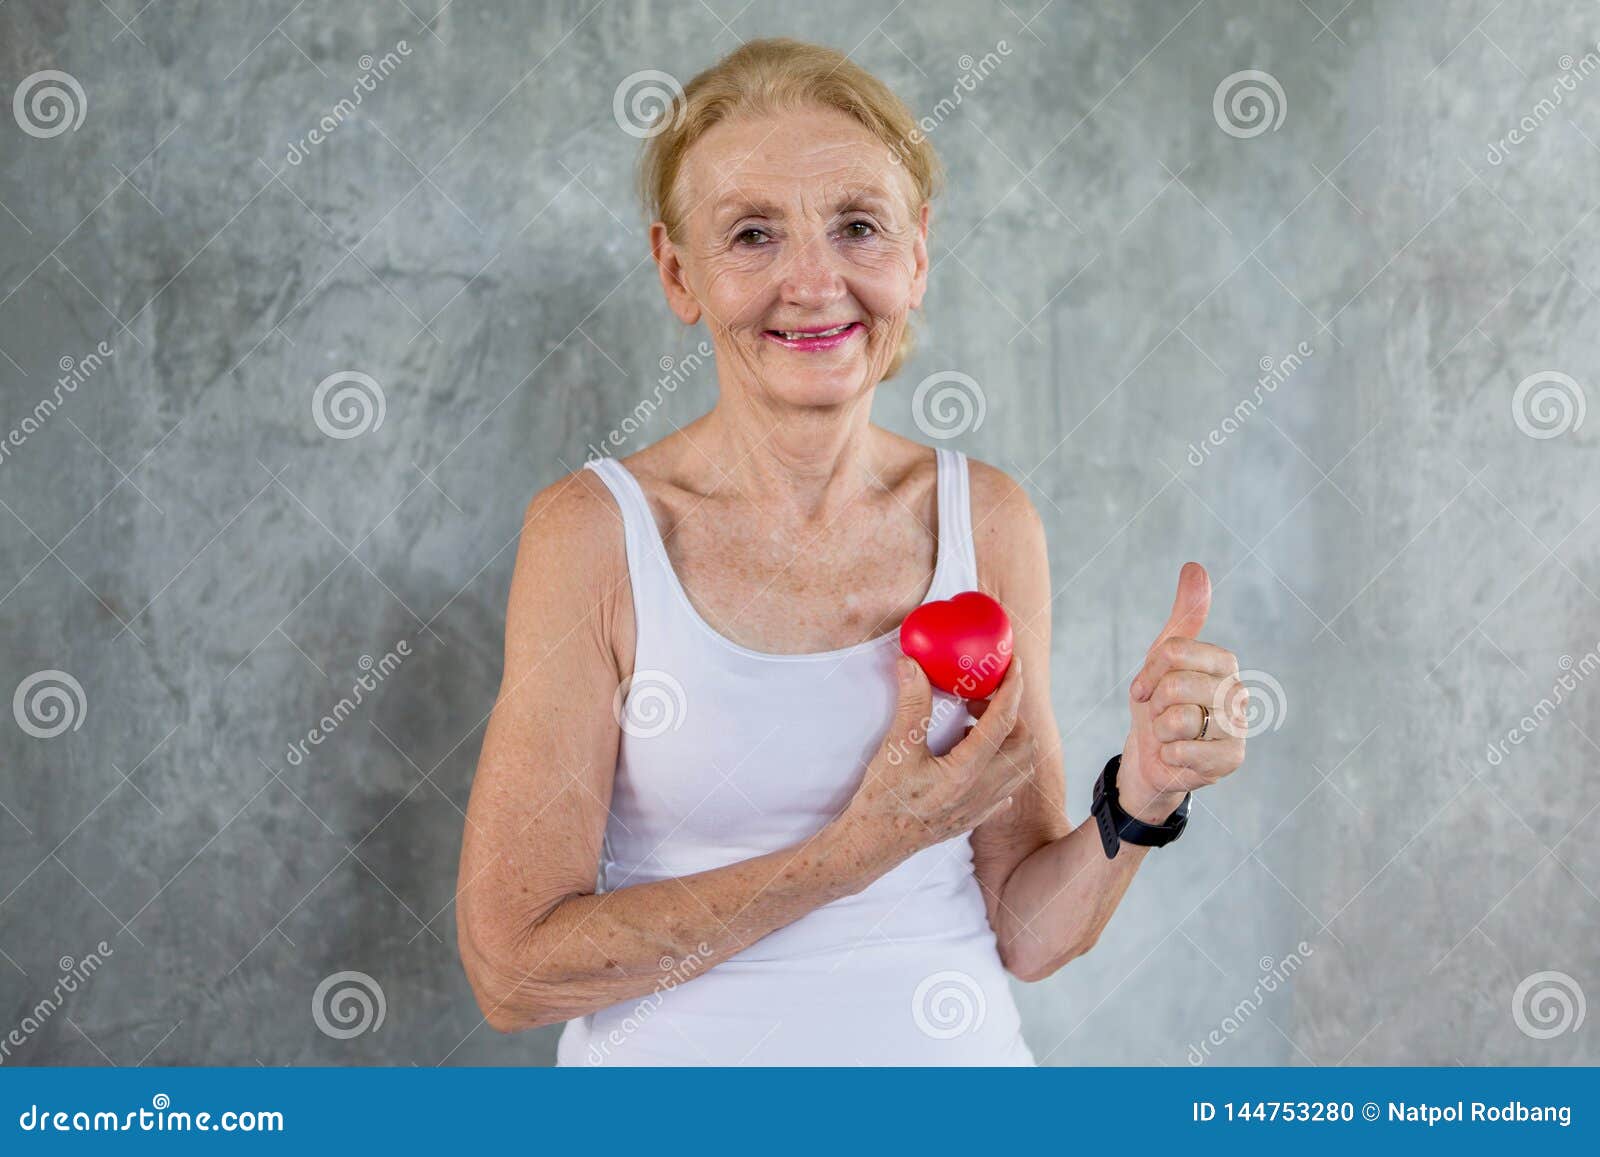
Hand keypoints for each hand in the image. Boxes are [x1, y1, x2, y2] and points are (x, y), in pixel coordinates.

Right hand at [834, 656, 1033, 869]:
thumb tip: (912, 664)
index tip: (1014, 666)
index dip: (1012, 689)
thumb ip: (910, 703)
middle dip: (1011, 715)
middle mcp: (982, 791)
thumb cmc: (882, 800)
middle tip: (979, 702)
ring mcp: (982, 808)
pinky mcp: (975, 818)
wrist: (873, 845)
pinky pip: (1006, 789)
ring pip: (1019, 768)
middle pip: (1023, 744)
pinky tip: (974, 759)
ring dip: (1008, 741)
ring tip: (974, 728)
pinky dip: (1001, 766)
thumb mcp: (895, 748)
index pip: (1003, 721)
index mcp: (966, 771)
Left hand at [1119, 562, 1247, 821]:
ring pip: (1182, 719)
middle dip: (1155, 704)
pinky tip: (1177, 756)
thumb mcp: (1163, 657)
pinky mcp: (1232, 759)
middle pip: (1176, 685)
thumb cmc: (1160, 703)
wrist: (1154, 755)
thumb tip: (1195, 566)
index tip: (1143, 689)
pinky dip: (1170, 755)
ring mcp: (1238, 726)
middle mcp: (1237, 690)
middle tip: (1160, 715)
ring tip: (1171, 735)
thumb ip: (1184, 615)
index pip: (1174, 651)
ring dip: (1161, 731)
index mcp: (1223, 662)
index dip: (1149, 673)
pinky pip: (1187, 751)